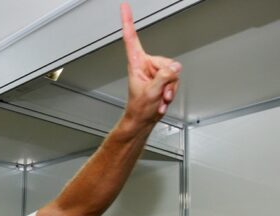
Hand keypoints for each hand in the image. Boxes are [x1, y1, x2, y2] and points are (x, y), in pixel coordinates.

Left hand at [120, 3, 180, 123]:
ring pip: (173, 72)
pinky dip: (171, 91)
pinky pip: (175, 79)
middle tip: (160, 92)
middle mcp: (145, 65)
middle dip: (168, 79)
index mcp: (136, 64)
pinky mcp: (162, 78)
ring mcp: (154, 72)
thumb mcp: (152, 92)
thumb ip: (164, 77)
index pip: (131, 38)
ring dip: (170, 87)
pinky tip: (162, 99)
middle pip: (166, 61)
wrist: (143, 120)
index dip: (128, 22)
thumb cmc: (140, 108)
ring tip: (160, 97)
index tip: (124, 7)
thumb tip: (174, 66)